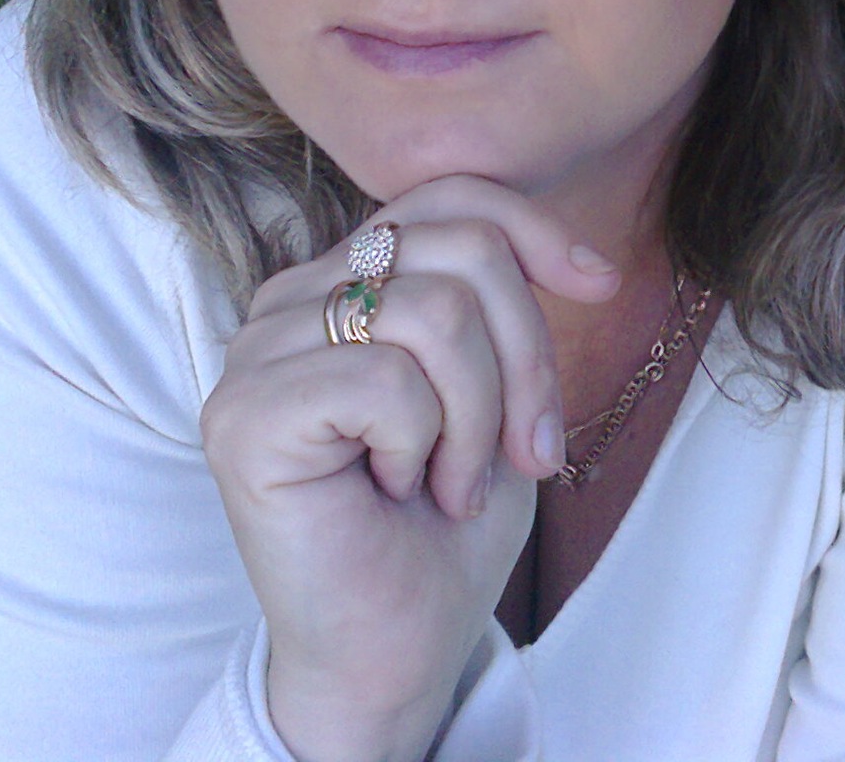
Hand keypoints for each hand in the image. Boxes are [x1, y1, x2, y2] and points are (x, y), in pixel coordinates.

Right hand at [199, 175, 618, 761]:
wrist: (398, 648)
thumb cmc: (444, 524)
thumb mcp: (497, 389)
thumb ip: (497, 304)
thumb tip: (578, 259)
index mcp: (340, 281)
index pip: (445, 197)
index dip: (535, 230)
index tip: (600, 287)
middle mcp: (287, 301)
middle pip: (459, 248)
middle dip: (528, 355)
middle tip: (526, 452)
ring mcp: (256, 354)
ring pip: (434, 312)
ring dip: (480, 417)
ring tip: (454, 481)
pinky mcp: (244, 414)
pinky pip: (387, 380)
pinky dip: (427, 444)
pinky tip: (400, 491)